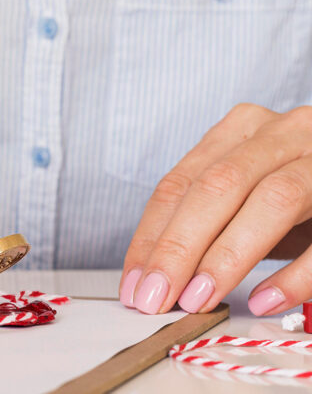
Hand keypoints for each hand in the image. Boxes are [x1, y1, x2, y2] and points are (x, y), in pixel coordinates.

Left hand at [120, 104, 311, 314]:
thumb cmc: (300, 194)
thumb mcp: (246, 196)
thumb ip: (206, 223)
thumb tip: (154, 278)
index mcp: (243, 131)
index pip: (180, 183)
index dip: (151, 237)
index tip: (134, 284)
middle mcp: (284, 133)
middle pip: (218, 186)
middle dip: (180, 247)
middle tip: (157, 297)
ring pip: (272, 200)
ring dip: (228, 256)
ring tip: (199, 298)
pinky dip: (294, 273)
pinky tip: (264, 298)